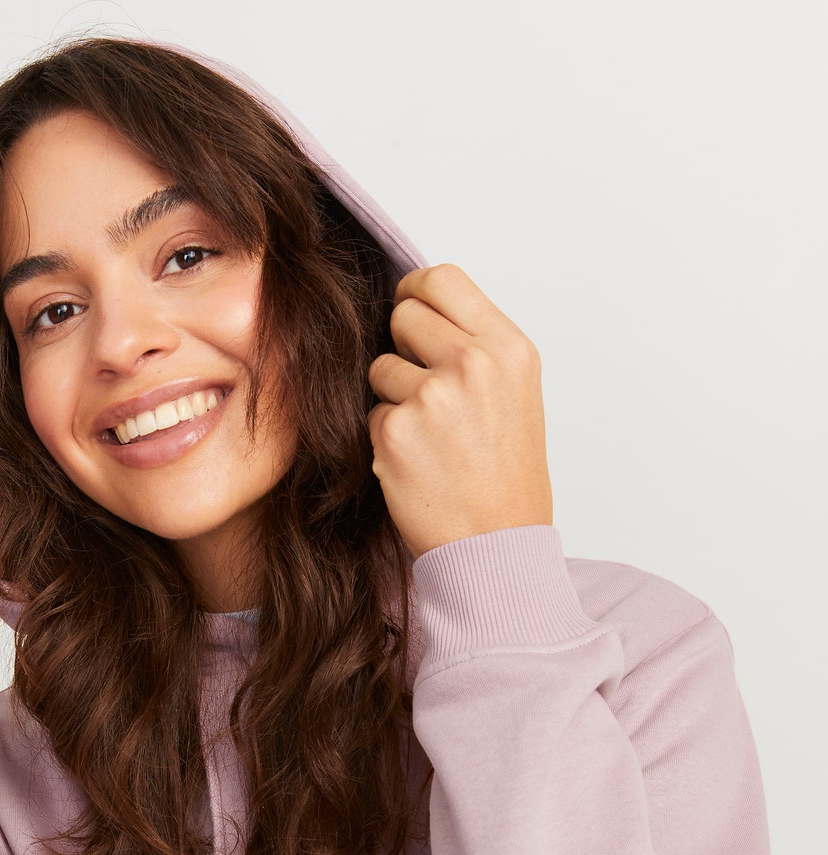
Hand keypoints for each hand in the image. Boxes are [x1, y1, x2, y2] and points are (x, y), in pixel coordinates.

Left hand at [366, 263, 552, 560]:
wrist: (496, 543)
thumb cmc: (505, 476)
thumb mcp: (514, 393)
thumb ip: (474, 346)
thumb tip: (420, 309)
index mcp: (507, 348)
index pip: (442, 279)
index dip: (415, 293)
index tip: (409, 312)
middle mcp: (473, 364)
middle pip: (403, 316)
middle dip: (402, 347)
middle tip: (423, 388)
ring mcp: (432, 398)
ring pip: (380, 368)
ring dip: (392, 398)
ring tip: (429, 436)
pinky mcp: (396, 433)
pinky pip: (371, 415)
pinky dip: (385, 438)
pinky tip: (417, 463)